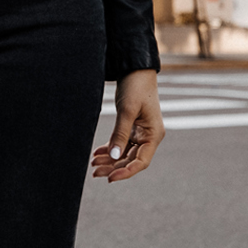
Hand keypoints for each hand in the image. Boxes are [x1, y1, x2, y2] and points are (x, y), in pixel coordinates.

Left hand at [91, 68, 163, 182]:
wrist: (135, 69)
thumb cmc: (136, 87)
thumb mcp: (127, 111)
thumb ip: (120, 134)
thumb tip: (114, 156)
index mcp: (153, 135)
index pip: (141, 162)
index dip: (126, 172)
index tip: (110, 178)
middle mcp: (149, 136)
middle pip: (131, 160)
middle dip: (113, 167)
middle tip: (95, 172)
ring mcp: (141, 133)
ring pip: (125, 153)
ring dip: (110, 159)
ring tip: (93, 164)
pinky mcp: (132, 127)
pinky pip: (121, 144)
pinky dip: (110, 149)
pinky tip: (97, 153)